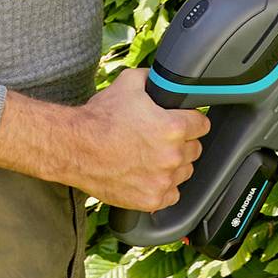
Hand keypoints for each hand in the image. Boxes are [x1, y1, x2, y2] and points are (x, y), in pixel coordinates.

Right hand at [65, 69, 209, 211]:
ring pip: (184, 172)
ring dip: (173, 166)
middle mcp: (172, 156)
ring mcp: (162, 180)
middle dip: (182, 143)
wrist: (74, 148)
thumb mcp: (128, 83)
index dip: (192, 120)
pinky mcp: (151, 199)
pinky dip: (162, 187)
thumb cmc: (99, 119)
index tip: (184, 122)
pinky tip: (147, 176)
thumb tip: (163, 78)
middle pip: (195, 149)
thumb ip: (153, 78)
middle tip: (161, 140)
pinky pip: (171, 195)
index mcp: (173, 127)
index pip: (202, 124)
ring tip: (151, 158)